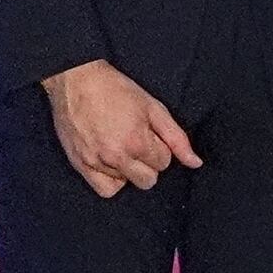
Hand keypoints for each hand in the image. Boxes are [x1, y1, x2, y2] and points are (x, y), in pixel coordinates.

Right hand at [41, 59, 199, 197]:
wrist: (77, 81)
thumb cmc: (117, 91)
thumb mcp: (154, 108)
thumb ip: (177, 138)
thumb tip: (196, 163)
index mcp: (137, 142)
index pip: (164, 163)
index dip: (160, 148)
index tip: (148, 134)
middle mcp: (116, 156)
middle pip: (148, 179)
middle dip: (148, 163)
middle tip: (137, 143)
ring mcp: (96, 163)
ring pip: (127, 184)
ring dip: (129, 169)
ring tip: (121, 148)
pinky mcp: (80, 165)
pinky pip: (105, 190)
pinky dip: (112, 180)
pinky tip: (111, 163)